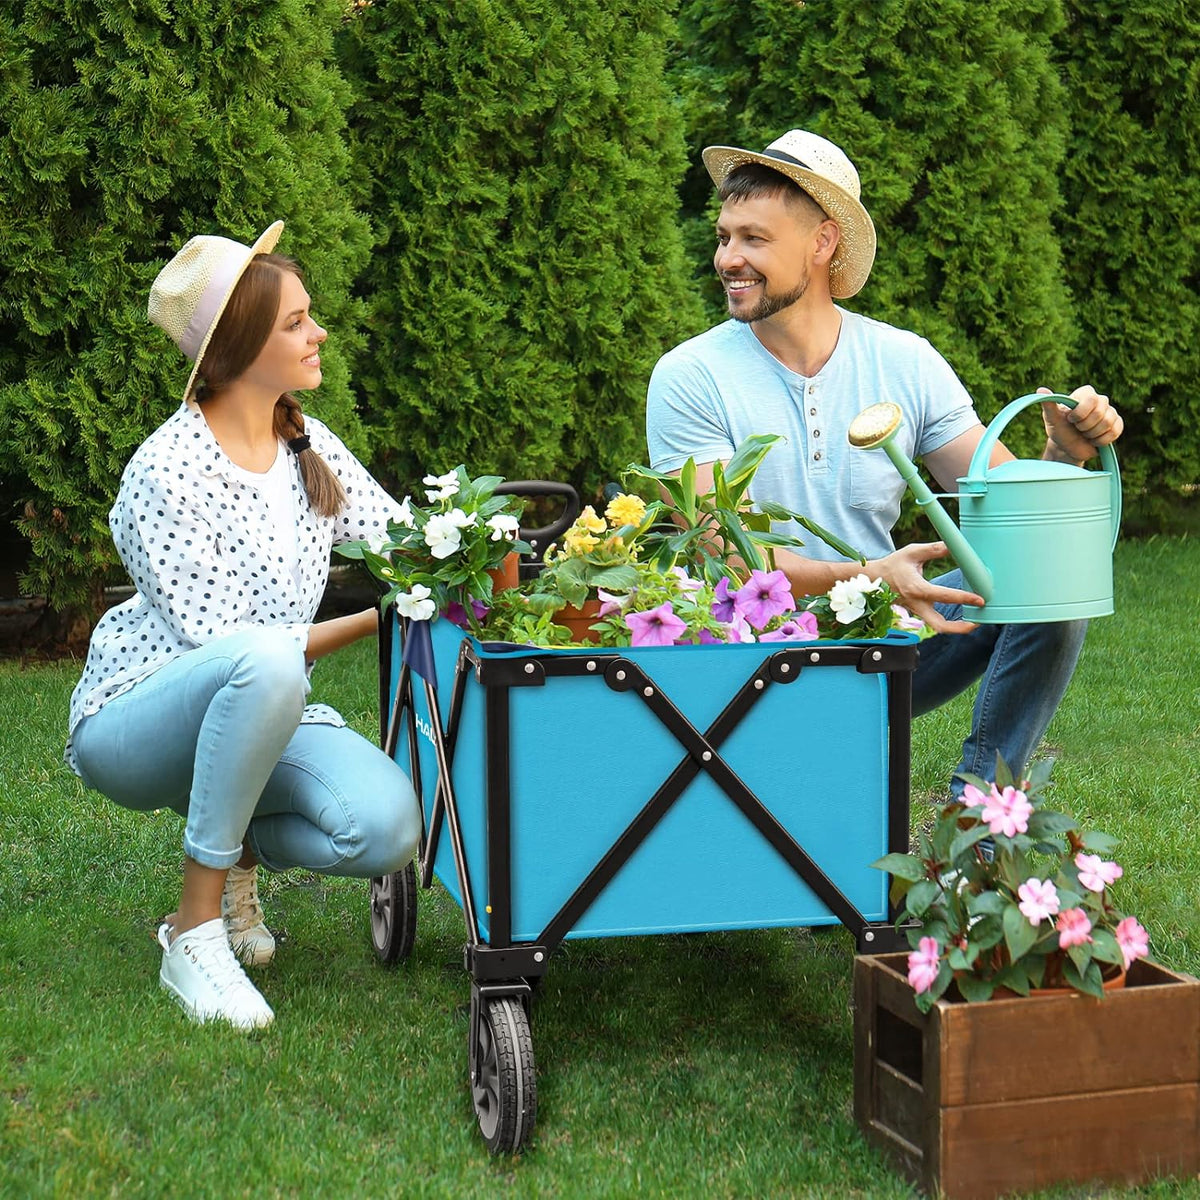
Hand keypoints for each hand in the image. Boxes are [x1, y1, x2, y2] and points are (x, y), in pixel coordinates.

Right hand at [870, 541, 984, 634]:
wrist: (874, 578)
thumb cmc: (893, 565)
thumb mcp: (912, 552)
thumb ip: (934, 549)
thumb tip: (955, 545)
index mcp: (917, 588)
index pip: (945, 596)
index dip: (965, 598)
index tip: (980, 599)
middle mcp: (917, 603)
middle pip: (940, 625)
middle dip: (960, 627)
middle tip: (978, 622)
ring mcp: (917, 610)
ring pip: (937, 627)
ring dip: (956, 628)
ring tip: (974, 622)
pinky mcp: (918, 611)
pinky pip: (934, 621)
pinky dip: (949, 622)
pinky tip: (961, 616)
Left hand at [1038, 385, 1122, 464]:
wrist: (1068, 447)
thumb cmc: (1059, 430)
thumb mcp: (1051, 418)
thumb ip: (1048, 404)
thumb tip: (1040, 389)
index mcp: (1085, 394)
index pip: (1091, 399)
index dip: (1080, 413)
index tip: (1070, 419)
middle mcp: (1100, 400)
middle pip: (1099, 412)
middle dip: (1084, 426)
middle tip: (1077, 428)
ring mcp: (1110, 412)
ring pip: (1108, 423)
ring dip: (1092, 434)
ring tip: (1085, 434)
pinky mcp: (1117, 425)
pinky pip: (1115, 432)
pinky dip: (1101, 440)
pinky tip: (1093, 440)